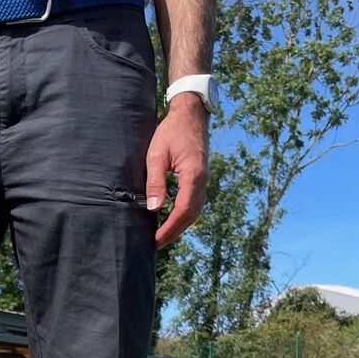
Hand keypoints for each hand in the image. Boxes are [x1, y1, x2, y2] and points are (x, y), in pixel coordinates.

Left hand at [146, 94, 208, 248]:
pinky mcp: (201, 177)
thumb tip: (154, 209)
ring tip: (162, 236)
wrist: (191, 113)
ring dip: (179, 226)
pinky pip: (194, 202)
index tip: (155, 240)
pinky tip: (171, 219)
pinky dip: (184, 215)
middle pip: (191, 215)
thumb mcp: (157, 154)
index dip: (169, 228)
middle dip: (174, 232)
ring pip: (194, 211)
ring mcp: (204, 179)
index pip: (183, 210)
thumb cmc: (171, 131)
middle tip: (156, 244)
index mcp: (194, 175)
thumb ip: (155, 182)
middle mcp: (203, 180)